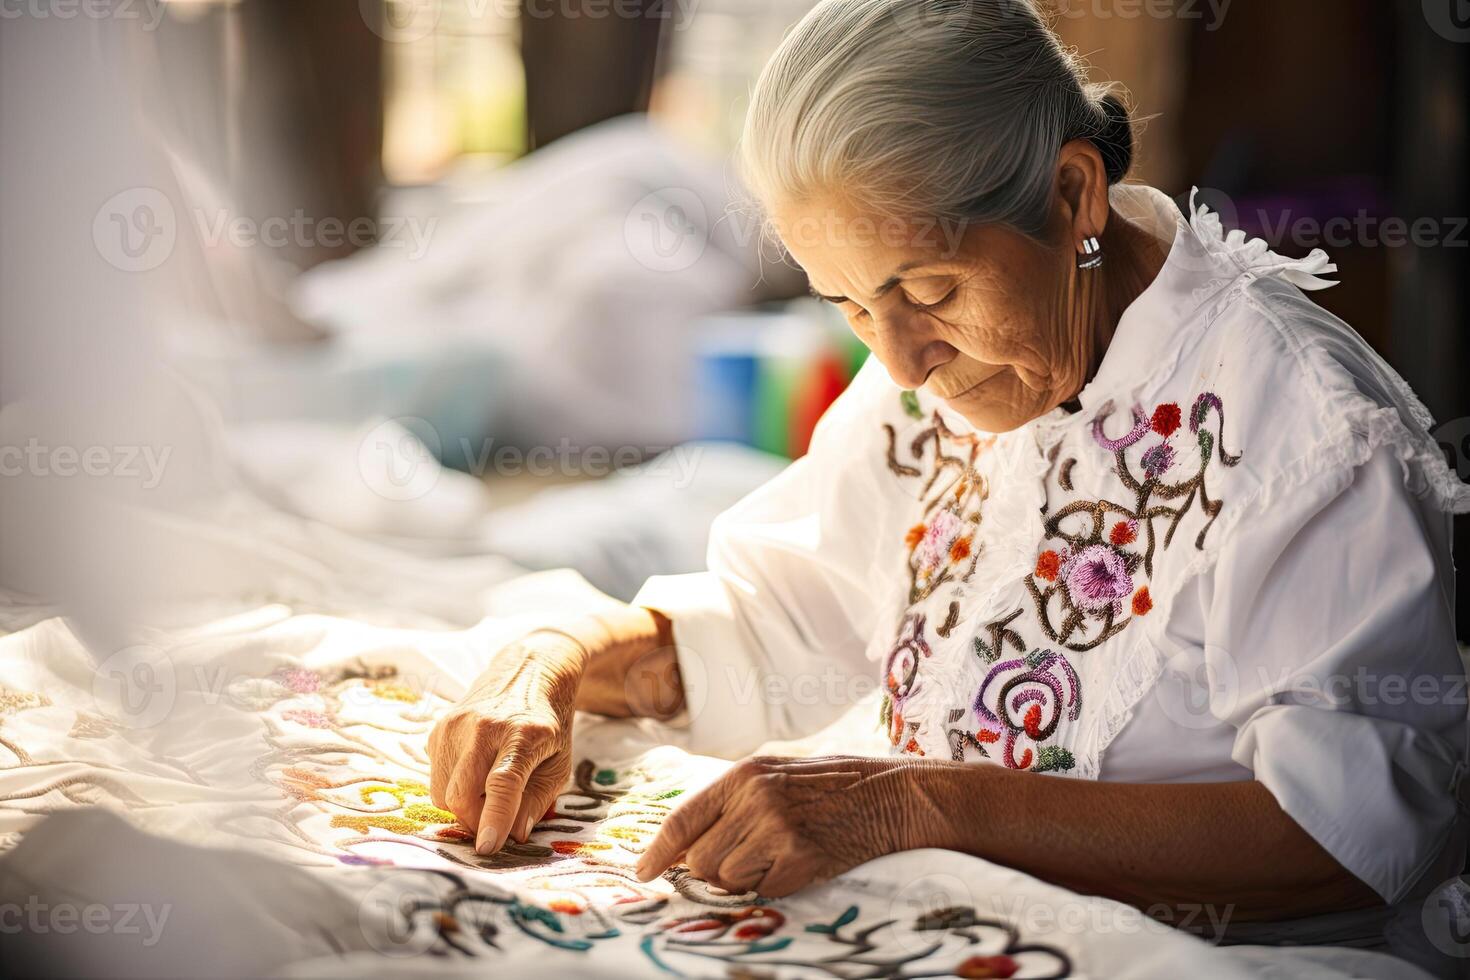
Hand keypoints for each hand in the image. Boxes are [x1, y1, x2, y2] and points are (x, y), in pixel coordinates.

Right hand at [428, 630, 587, 854]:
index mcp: (523, 735)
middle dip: (475, 822)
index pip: (503, 783)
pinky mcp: (438, 728)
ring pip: (443, 792)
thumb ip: (537, 802)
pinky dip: (454, 788)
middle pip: (462, 794)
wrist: (528, 672)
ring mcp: (456, 725)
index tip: (487, 848)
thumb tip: (512, 835)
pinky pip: (436, 778)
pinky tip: (475, 771)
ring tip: (488, 791)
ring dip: (464, 807)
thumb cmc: (549, 725)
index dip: (494, 819)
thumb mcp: (559, 764)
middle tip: (494, 825)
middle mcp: (485, 727)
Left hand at [634, 755, 920, 896]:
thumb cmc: (832, 787)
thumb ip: (733, 803)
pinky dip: (777, 884)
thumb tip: (687, 846)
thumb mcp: (776, 776)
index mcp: (744, 776)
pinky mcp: (799, 857)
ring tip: (779, 855)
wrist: (890, 795)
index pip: (684, 818)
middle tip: (746, 859)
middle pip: (700, 859)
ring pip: (728, 879)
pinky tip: (802, 860)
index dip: (658, 850)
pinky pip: (765, 890)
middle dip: (713, 870)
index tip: (643, 872)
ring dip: (747, 878)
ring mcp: (776, 828)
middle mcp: (755, 799)